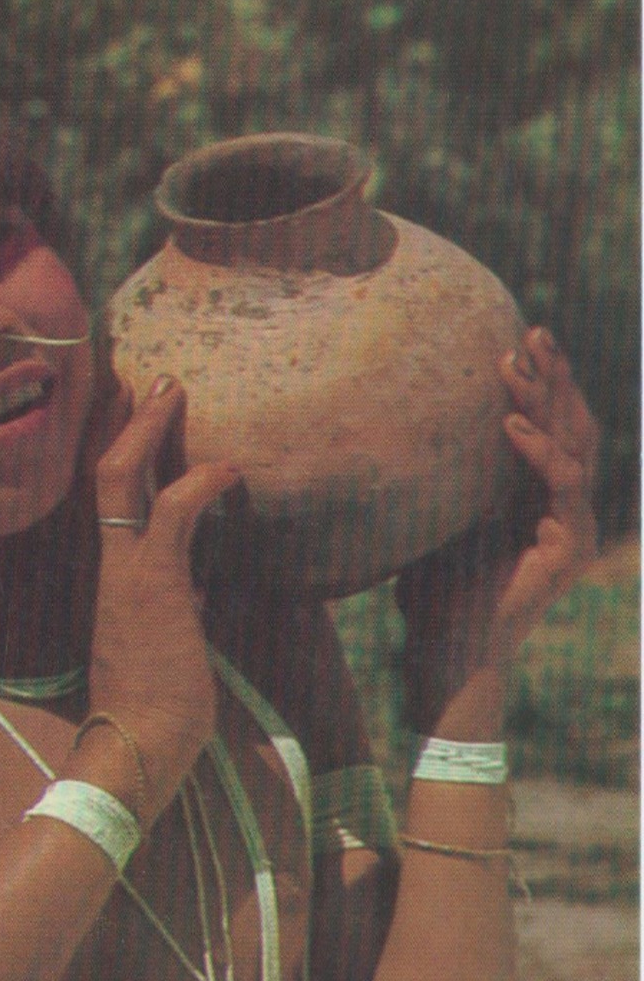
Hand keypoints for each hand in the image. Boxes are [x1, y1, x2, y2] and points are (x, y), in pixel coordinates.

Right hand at [89, 375, 241, 819]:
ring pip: (121, 475)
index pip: (106, 498)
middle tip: (156, 380)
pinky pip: (173, 511)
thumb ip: (173, 606)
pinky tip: (231, 469)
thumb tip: (197, 590)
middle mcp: (108, 563)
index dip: (122, 450)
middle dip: (130, 420)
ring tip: (175, 389)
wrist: (136, 746)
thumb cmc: (154, 709)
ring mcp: (125, 571)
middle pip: (102, 470)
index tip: (138, 415)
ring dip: (150, 428)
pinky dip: (201, 481)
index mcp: (110, 576)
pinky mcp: (154, 583)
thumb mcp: (165, 642)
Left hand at [396, 326, 598, 729]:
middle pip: (572, 425)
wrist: (444, 650)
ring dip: (545, 399)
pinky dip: (538, 449)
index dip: (541, 382)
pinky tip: (509, 422)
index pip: (553, 425)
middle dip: (554, 375)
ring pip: (572, 444)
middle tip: (533, 330)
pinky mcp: (568, 547)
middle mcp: (565, 507)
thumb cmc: (432, 589)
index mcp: (539, 496)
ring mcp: (573, 527)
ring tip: (516, 361)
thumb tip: (407, 424)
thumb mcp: (439, 514)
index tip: (516, 339)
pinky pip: (562, 484)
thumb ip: (446, 475)